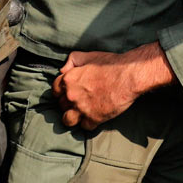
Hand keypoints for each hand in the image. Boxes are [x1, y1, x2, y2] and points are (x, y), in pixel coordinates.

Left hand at [54, 43, 173, 129]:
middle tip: (78, 101)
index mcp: (69, 80)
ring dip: (72, 117)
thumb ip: (72, 60)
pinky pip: (85, 127)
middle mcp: (72, 96)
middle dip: (68, 104)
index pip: (54, 90)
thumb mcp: (88, 56)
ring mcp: (82, 108)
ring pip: (67, 120)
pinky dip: (89, 123)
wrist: (128, 77)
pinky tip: (94, 117)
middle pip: (61, 105)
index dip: (61, 91)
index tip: (68, 92)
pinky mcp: (94, 118)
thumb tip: (63, 70)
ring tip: (80, 114)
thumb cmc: (110, 64)